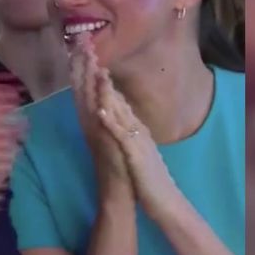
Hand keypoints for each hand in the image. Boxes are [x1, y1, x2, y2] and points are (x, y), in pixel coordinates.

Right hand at [70, 33, 131, 200]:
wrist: (118, 187)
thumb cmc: (117, 160)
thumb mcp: (110, 130)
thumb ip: (106, 112)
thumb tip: (105, 93)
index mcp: (90, 116)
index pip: (83, 85)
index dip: (80, 63)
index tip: (81, 41)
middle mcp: (88, 119)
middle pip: (81, 86)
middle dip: (80, 61)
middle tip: (80, 37)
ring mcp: (94, 128)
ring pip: (87, 96)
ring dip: (87, 74)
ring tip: (88, 52)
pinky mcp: (103, 137)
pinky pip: (99, 112)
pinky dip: (99, 96)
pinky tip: (101, 81)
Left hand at [95, 72, 179, 218]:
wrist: (164, 201)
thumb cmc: (148, 177)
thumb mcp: (138, 149)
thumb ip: (131, 133)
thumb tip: (121, 119)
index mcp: (135, 129)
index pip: (118, 100)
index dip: (104, 81)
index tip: (91, 62)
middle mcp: (136, 130)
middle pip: (118, 99)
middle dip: (103, 77)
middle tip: (90, 54)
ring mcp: (137, 141)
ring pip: (120, 112)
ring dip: (107, 92)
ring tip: (96, 71)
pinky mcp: (135, 155)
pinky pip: (122, 137)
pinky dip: (112, 123)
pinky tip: (101, 111)